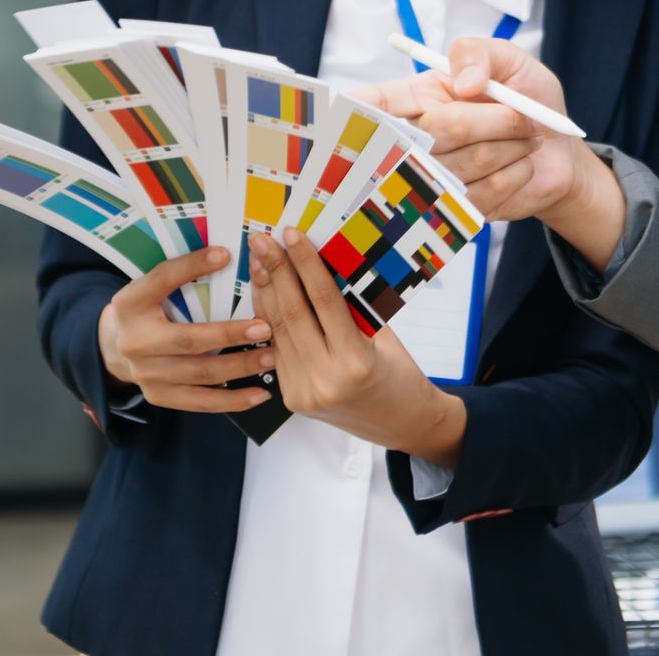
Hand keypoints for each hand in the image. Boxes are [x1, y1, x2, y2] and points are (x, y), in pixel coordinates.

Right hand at [98, 246, 274, 412]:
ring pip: (200, 373)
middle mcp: (134, 341)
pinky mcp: (159, 396)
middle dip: (229, 335)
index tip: (226, 255)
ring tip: (271, 357)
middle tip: (265, 328)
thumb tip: (227, 254)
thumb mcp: (152, 288)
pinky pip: (201, 402)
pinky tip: (260, 394)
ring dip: (240, 366)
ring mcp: (146, 374)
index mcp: (131, 303)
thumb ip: (182, 274)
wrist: (114, 347)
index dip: (191, 266)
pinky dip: (233, 400)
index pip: (162, 279)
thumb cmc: (148, 310)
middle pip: (187, 339)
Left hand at [247, 230, 466, 466]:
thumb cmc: (399, 373)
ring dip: (266, 292)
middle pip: (293, 314)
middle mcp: (325, 380)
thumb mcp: (383, 335)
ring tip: (258, 261)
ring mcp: (304, 392)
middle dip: (275, 272)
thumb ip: (352, 306)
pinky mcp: (292, 398)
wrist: (400, 423)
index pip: (324, 301)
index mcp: (356, 361)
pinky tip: (264, 294)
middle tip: (261, 240)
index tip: (291, 236)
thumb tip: (320, 263)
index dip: (306, 265)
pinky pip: (276, 350)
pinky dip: (268, 319)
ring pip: (278, 331)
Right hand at [350, 38, 626, 267]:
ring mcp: (437, 176)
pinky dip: (516, 173)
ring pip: (464, 163)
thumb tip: (463, 81)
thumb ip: (479, 52)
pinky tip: (522, 164)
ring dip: (511, 146)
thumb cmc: (529, 99)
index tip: (346, 105)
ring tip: (526, 138)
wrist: (560, 150)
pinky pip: (484, 192)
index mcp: (418, 96)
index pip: (372, 104)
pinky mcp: (460, 208)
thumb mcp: (511, 60)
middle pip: (436, 131)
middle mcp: (420, 138)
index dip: (355, 108)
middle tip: (523, 115)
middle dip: (491, 121)